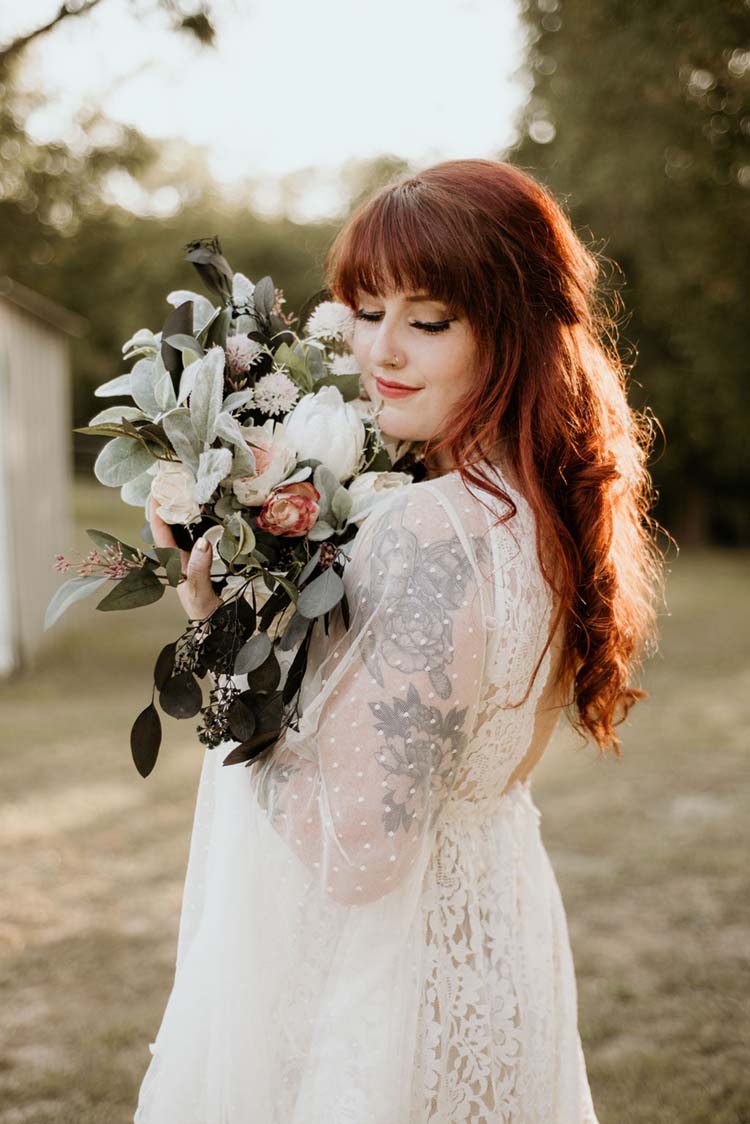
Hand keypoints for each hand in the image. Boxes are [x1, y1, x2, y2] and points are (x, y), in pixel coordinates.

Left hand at [147, 496, 221, 622]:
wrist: (217, 628)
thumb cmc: (203, 612)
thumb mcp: (199, 591)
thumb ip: (200, 567)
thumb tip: (203, 541)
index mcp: (174, 563)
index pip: (161, 532)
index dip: (157, 511)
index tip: (158, 489)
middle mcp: (181, 557)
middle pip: (171, 526)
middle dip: (170, 504)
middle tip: (175, 481)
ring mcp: (194, 558)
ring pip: (185, 530)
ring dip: (186, 511)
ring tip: (191, 489)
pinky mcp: (207, 561)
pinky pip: (201, 535)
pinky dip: (202, 521)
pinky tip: (210, 511)